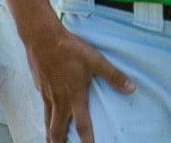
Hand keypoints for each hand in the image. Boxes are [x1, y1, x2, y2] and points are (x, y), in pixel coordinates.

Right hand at [24, 21, 135, 142]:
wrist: (42, 38)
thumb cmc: (70, 49)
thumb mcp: (96, 61)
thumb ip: (113, 76)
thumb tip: (131, 89)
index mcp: (74, 95)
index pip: (82, 124)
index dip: (86, 139)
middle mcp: (58, 99)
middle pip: (57, 128)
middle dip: (58, 142)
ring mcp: (46, 94)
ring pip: (47, 120)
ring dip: (50, 133)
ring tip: (51, 141)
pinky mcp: (40, 87)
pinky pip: (43, 107)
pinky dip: (46, 117)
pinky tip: (48, 114)